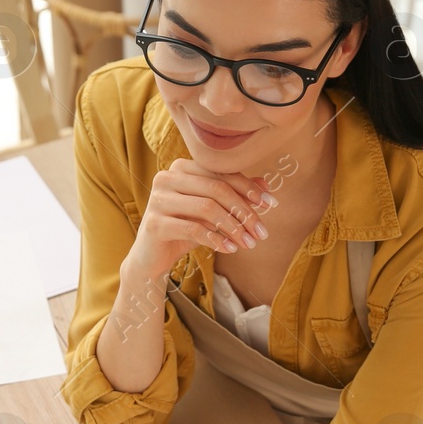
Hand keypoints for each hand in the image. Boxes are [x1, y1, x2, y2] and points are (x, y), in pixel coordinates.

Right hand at [126, 158, 277, 280]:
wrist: (151, 256)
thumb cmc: (184, 228)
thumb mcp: (212, 211)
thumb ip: (234, 195)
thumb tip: (266, 185)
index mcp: (181, 167)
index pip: (222, 173)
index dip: (248, 188)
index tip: (271, 204)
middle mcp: (166, 177)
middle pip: (216, 189)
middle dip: (244, 211)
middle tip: (261, 232)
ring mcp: (157, 199)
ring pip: (207, 208)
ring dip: (233, 227)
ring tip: (249, 243)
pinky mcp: (154, 223)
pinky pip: (193, 229)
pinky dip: (216, 239)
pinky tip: (230, 249)